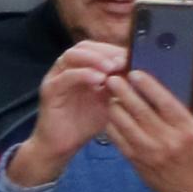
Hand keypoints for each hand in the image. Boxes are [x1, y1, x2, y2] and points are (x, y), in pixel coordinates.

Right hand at [4, 41, 125, 187]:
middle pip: (84, 47)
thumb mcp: (110, 101)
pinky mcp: (50, 90)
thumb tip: (142, 75)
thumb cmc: (87, 122)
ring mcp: (57, 77)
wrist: (63, 144)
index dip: (114, 49)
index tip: (132, 56)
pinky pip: (65, 76)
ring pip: (72, 56)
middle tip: (123, 60)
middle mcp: (68, 68)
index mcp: (82, 68)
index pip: (97, 48)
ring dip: (94, 59)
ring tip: (111, 67)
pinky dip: (83, 74)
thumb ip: (120, 87)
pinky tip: (98, 79)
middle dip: (105, 51)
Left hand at [105, 67, 192, 191]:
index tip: (135, 73)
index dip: (148, 86)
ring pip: (124, 123)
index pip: (165, 103)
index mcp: (188, 130)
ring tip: (110, 94)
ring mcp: (149, 152)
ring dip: (115, 106)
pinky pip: (117, 138)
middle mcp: (168, 140)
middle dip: (124, 91)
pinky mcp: (136, 160)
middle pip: (140, 110)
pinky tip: (111, 113)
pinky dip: (111, 123)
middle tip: (112, 78)